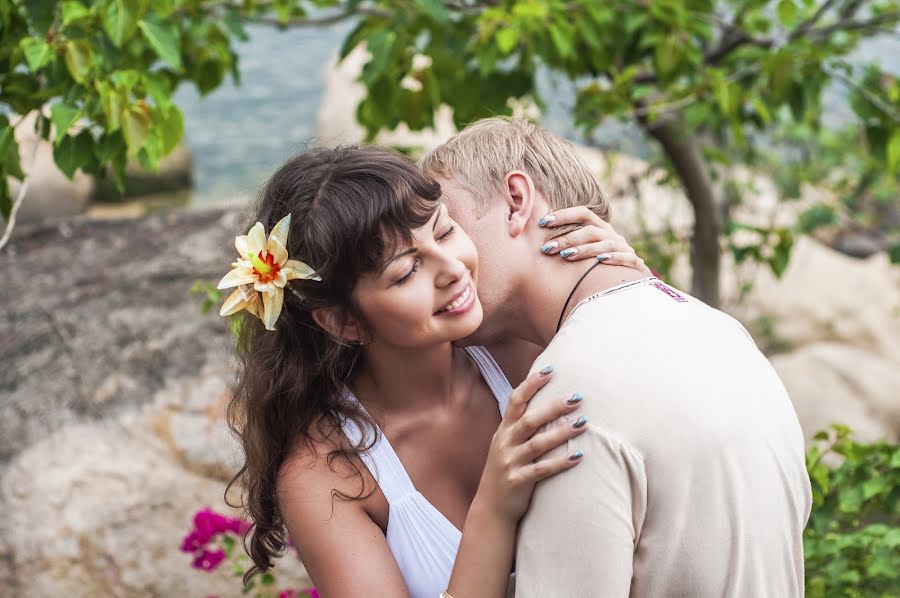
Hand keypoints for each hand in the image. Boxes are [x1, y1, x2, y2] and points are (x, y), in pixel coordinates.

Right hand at [475, 368, 586, 524]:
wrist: (491, 509)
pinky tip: (578, 456)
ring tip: (584, 423)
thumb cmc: (506, 472)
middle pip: (529, 419)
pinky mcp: (518, 481)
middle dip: (553, 407)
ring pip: (537, 443)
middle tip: (577, 397)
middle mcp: (505, 443)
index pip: (515, 401)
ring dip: (562, 432)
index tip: (550, 371)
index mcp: (503, 431)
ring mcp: (510, 462)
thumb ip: (520, 426)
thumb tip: (545, 403)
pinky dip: (561, 462)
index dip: (531, 385)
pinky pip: (542, 470)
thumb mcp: (506, 445)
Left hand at [538, 206, 651, 275]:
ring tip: (566, 255)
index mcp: (601, 228)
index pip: (583, 213)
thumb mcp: (589, 252)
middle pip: (590, 231)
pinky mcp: (635, 264)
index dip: (564, 214)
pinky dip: (613, 258)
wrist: (634, 284)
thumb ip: (571, 245)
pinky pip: (625, 258)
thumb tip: (540, 243)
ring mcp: (624, 248)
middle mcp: (613, 235)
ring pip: (605, 244)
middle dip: (567, 238)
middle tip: (547, 248)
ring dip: (585, 249)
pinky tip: (600, 261)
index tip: (543, 222)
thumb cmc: (602, 267)